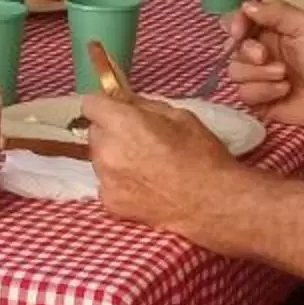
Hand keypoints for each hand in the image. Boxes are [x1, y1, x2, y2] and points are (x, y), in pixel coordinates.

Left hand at [80, 91, 239, 234]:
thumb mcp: (179, 116)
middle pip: (95, 131)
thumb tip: (125, 101)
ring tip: (145, 164)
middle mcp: (106, 151)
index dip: (105, 104)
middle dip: (112, 130)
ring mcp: (105, 179)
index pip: (91, 103)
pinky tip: (144, 184)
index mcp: (122, 124)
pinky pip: (106, 181)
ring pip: (99, 157)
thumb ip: (144, 106)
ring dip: (114, 155)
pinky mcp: (109, 201)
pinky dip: (119, 180)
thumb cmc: (202, 156)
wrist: (212, 203)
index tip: (117, 109)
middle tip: (139, 138)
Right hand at [225, 0, 303, 135]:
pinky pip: (243, 94)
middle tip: (265, 56)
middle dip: (248, 52)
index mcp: (271, 29)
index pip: (239, 20)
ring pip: (235, 71)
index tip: (238, 31)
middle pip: (232, 47)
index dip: (234, 23)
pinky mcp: (258, 100)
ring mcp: (258, 76)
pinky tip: (284, 91)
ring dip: (260, 74)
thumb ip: (277, 12)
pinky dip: (264, 91)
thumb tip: (244, 6)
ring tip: (284, 76)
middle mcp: (261, 51)